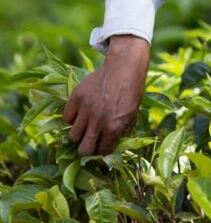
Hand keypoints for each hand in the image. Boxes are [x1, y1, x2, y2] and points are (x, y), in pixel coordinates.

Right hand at [63, 35, 149, 155]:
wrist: (124, 69)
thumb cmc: (132, 92)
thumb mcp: (132, 114)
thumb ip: (122, 131)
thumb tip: (112, 147)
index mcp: (114, 127)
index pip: (102, 152)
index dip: (101, 153)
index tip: (100, 151)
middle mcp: (98, 121)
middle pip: (83, 149)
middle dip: (86, 150)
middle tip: (89, 144)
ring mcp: (86, 109)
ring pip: (73, 135)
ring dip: (79, 135)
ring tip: (85, 128)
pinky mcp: (76, 98)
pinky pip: (66, 117)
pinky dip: (72, 119)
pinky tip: (80, 115)